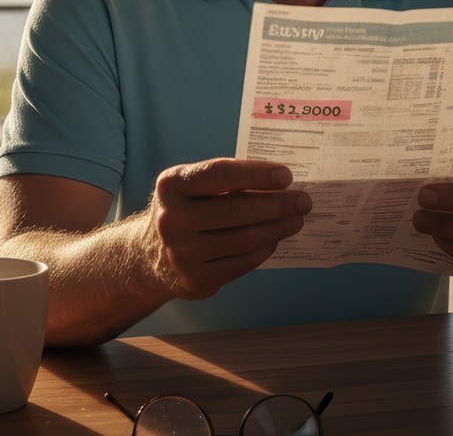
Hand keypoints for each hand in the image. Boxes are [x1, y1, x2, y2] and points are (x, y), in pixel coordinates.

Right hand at [146, 158, 311, 299]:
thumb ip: (225, 182)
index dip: (256, 174)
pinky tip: (275, 239)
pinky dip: (264, 249)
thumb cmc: (184, 210)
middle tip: (303, 200)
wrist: (149, 256)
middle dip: (277, 204)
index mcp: (171, 185)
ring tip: (296, 220)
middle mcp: (172, 219)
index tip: (286, 176)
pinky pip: (242, 263)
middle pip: (236, 210)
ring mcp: (182, 253)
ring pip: (244, 239)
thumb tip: (278, 182)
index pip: (220, 174)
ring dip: (277, 228)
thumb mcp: (191, 187)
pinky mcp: (196, 279)